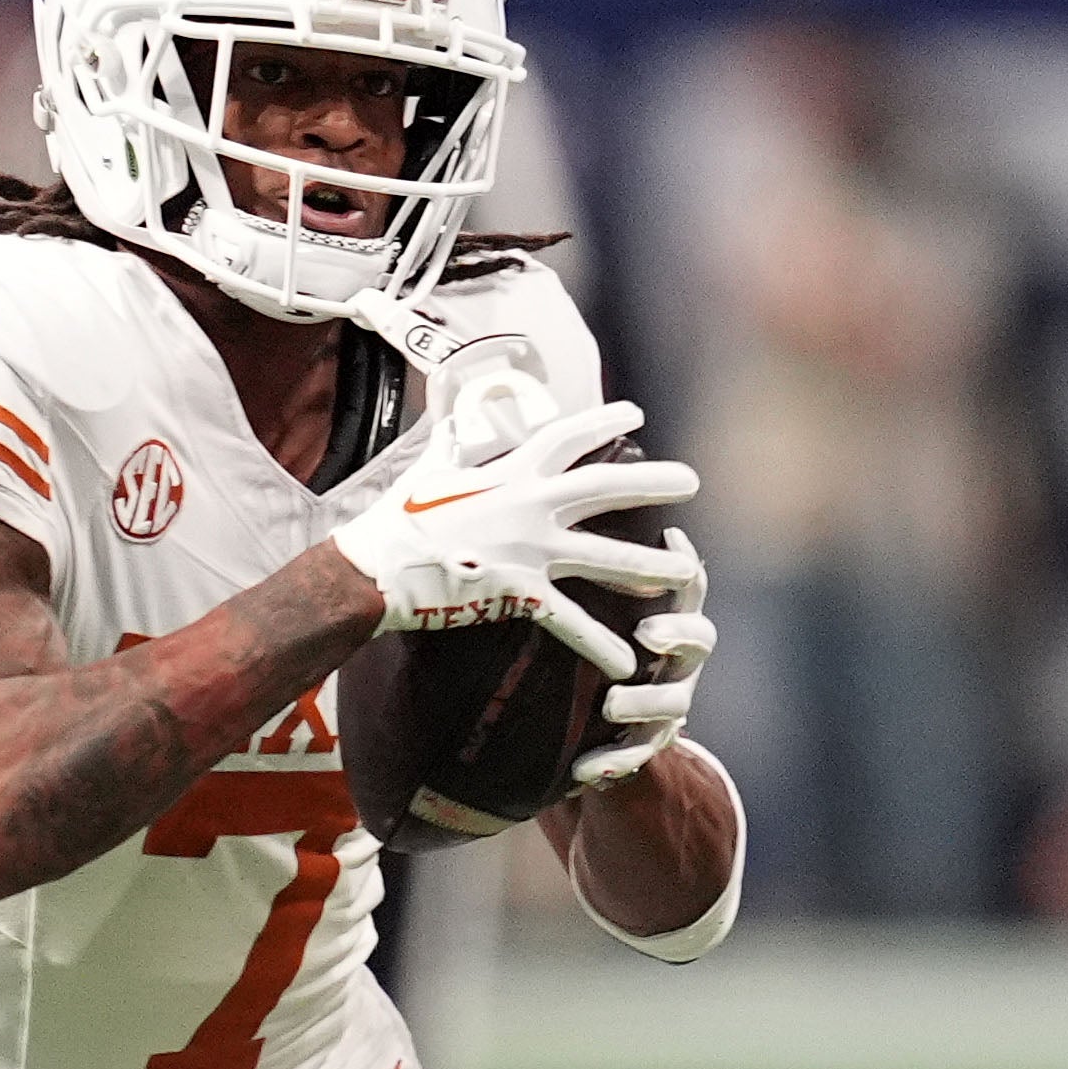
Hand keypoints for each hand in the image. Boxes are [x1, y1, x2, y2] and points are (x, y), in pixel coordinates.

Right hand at [323, 398, 699, 682]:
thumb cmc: (397, 517)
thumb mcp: (430, 466)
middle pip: (606, 487)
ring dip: (650, 565)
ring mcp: (529, 550)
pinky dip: (599, 645)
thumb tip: (451, 405)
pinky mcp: (520, 593)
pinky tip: (628, 663)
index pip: (568, 436)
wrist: (375, 569)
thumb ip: (454, 436)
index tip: (636, 411)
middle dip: (653, 483)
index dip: (604, 420)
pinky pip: (570, 622)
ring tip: (688, 572)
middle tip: (693, 481)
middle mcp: (530, 504)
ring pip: (606, 556)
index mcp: (510, 471)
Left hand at [568, 530, 711, 790]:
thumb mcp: (578, 607)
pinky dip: (615, 761)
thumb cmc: (577, 646)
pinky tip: (585, 770)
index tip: (669, 537)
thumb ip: (572, 566)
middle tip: (649, 631)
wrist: (579, 725)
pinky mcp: (646, 743)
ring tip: (612, 703)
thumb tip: (547, 492)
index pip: (687, 584)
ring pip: (675, 702)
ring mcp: (669, 700)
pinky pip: (640, 755)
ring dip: (644, 700)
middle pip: (700, 638)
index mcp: (666, 616)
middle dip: (679, 633)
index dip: (683, 561)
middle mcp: (677, 657)